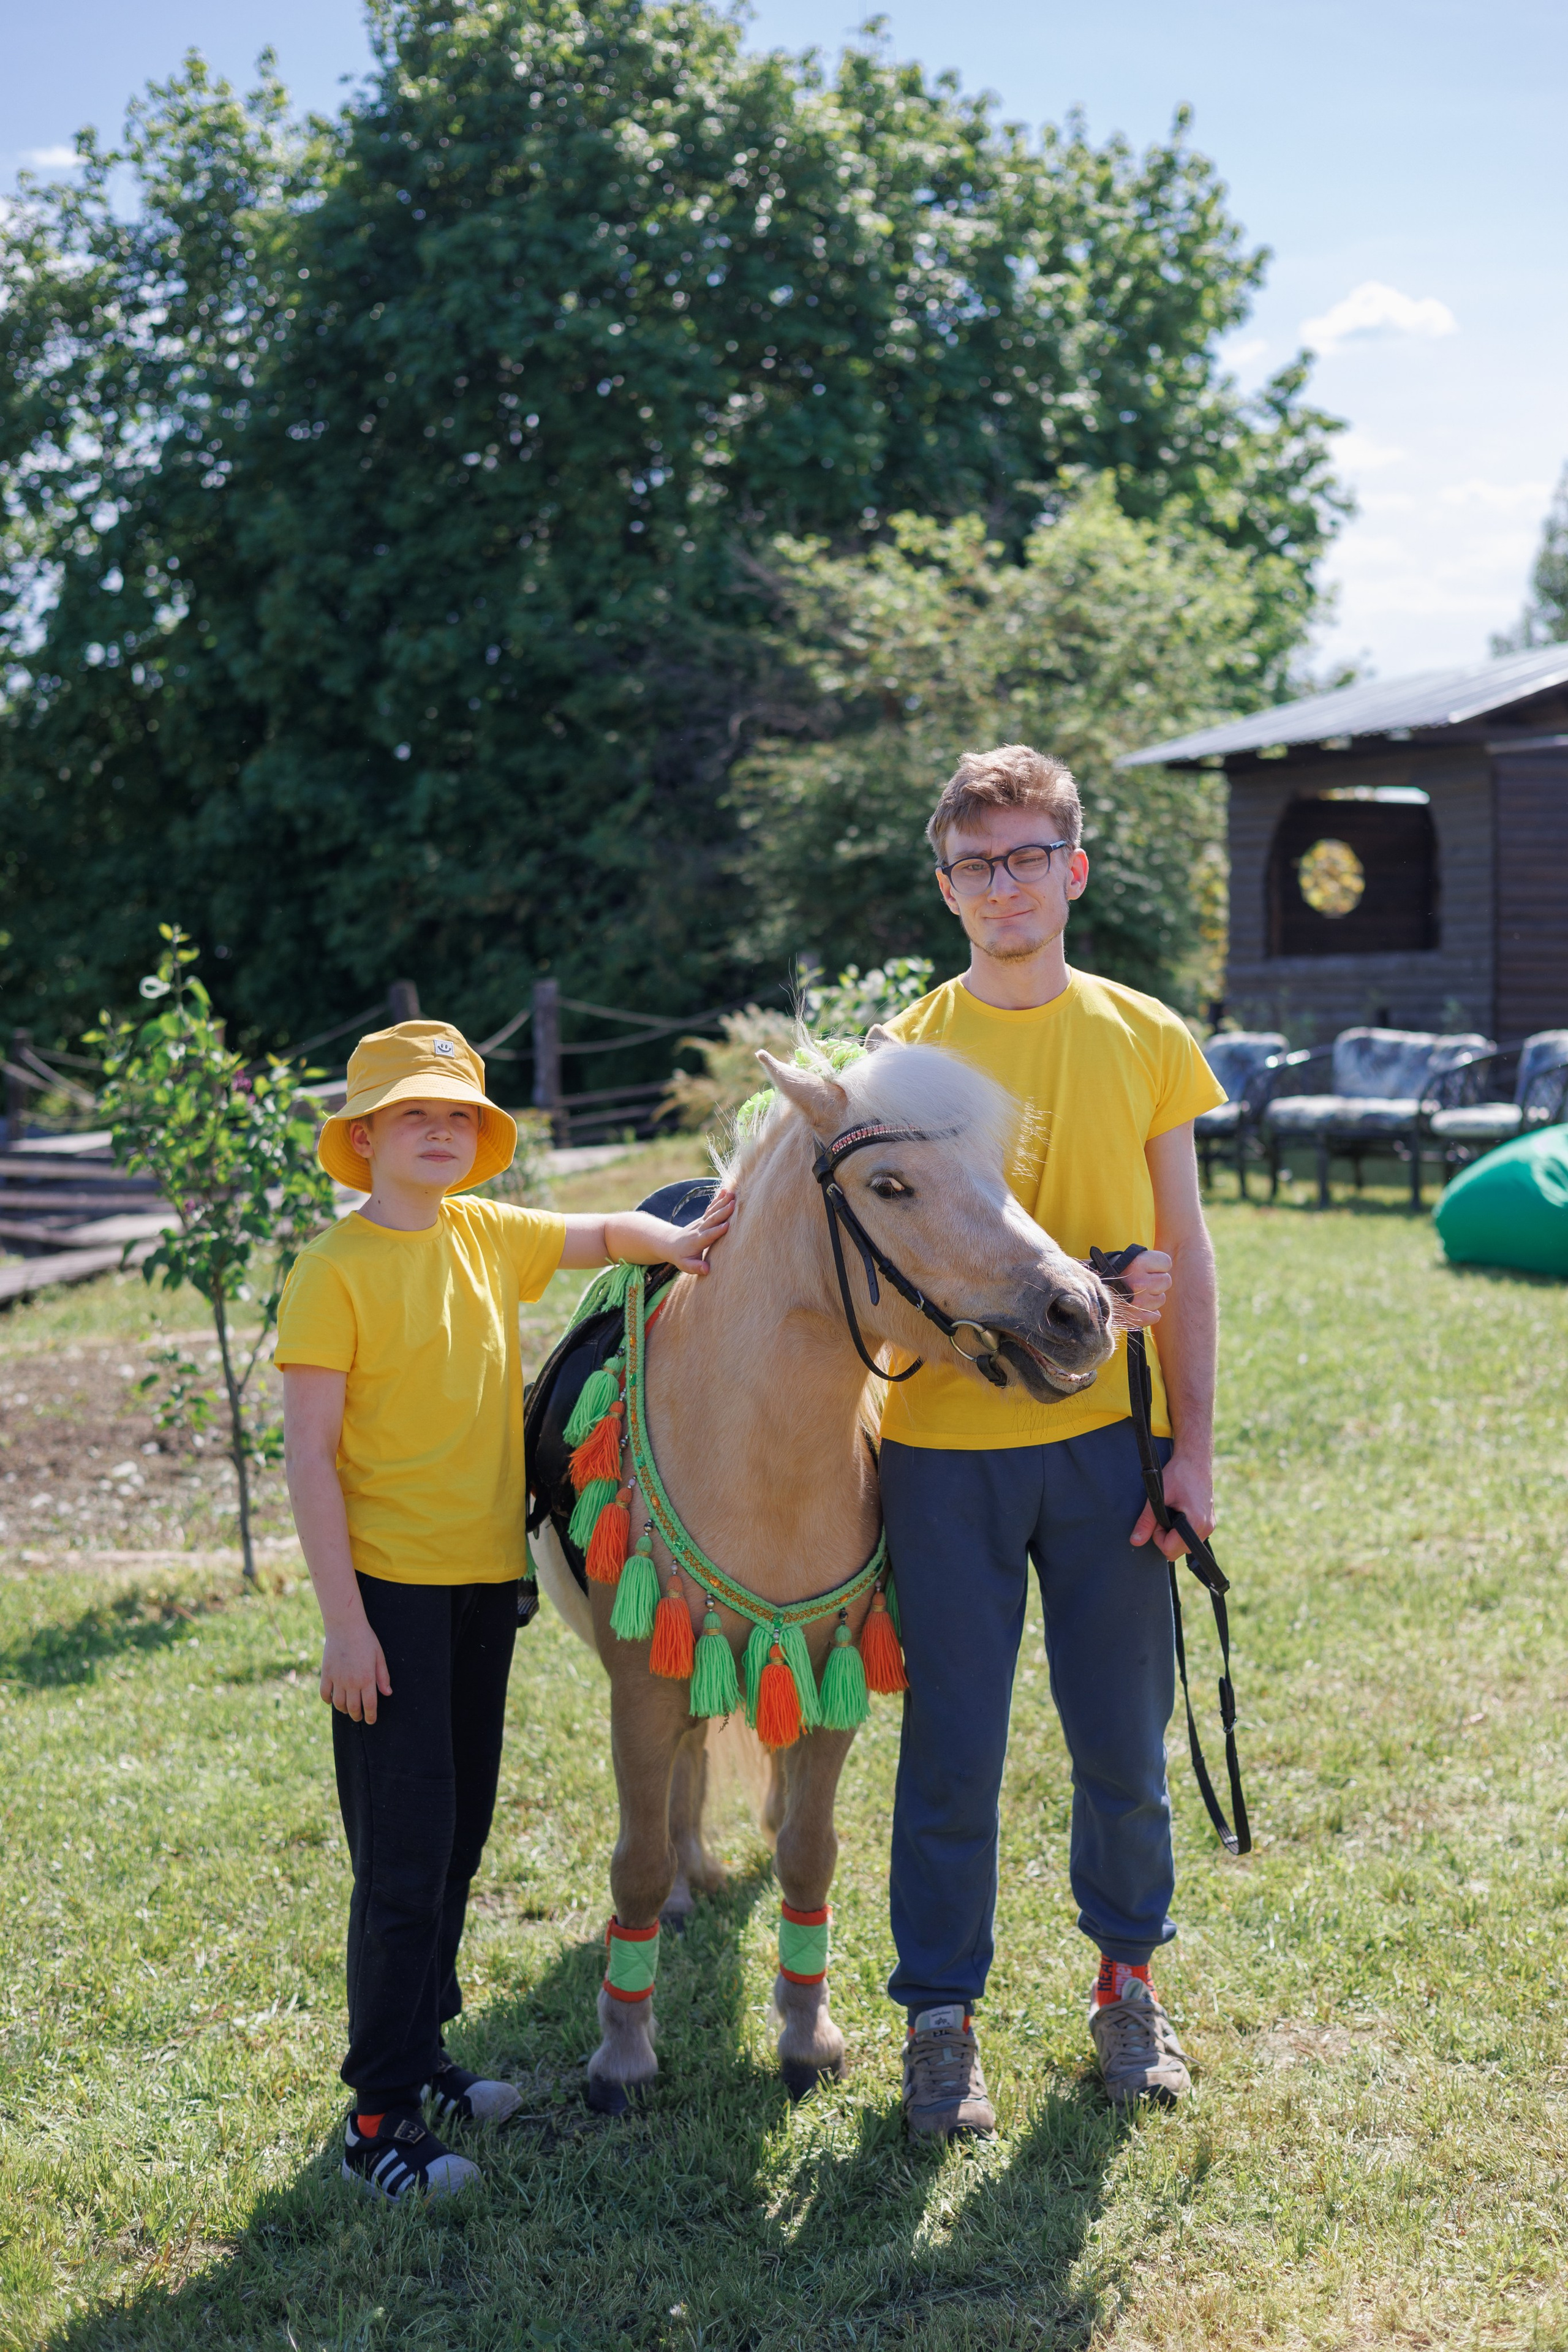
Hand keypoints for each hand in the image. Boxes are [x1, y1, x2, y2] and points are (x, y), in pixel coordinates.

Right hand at [320, 1619, 392, 1721]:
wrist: (345, 1626)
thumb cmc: (366, 1639)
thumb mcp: (379, 1656)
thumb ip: (383, 1676)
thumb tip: (387, 1693)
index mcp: (367, 1679)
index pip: (369, 1705)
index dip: (370, 1716)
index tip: (371, 1721)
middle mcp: (351, 1682)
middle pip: (353, 1708)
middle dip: (357, 1716)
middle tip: (359, 1717)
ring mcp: (337, 1679)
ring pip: (339, 1704)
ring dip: (344, 1710)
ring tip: (347, 1710)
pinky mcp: (326, 1674)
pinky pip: (324, 1693)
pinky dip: (328, 1700)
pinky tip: (332, 1701)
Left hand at [617, 1188, 735, 1274]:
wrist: (670, 1244)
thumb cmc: (681, 1257)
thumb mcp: (685, 1265)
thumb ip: (695, 1267)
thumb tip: (706, 1270)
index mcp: (697, 1241)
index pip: (708, 1235)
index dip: (717, 1231)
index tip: (728, 1225)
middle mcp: (699, 1229)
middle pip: (712, 1219)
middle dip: (722, 1212)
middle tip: (733, 1204)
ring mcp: (701, 1222)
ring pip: (712, 1211)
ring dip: (722, 1202)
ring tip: (732, 1194)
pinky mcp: (702, 1218)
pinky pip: (711, 1208)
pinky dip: (718, 1200)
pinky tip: (725, 1191)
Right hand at [1115, 1248, 1171, 1328]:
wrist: (1086, 1292)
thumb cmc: (1109, 1273)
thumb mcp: (1126, 1259)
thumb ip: (1147, 1261)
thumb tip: (1166, 1270)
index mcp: (1137, 1263)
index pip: (1166, 1262)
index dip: (1158, 1265)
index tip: (1148, 1267)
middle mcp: (1139, 1282)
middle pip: (1166, 1281)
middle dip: (1156, 1282)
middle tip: (1142, 1282)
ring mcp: (1138, 1302)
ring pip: (1161, 1299)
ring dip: (1152, 1297)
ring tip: (1136, 1294)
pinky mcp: (1135, 1318)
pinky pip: (1155, 1316)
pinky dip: (1149, 1313)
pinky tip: (1137, 1307)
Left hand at [1130, 1451, 1214, 1562]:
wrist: (1195, 1460)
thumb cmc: (1178, 1474)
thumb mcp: (1158, 1496)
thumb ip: (1146, 1521)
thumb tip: (1135, 1541)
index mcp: (1196, 1523)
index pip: (1170, 1549)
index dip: (1158, 1536)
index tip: (1158, 1518)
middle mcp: (1206, 1528)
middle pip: (1177, 1551)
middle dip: (1165, 1536)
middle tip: (1164, 1513)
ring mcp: (1210, 1527)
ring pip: (1184, 1546)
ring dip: (1173, 1534)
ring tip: (1172, 1511)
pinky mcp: (1209, 1523)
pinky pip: (1191, 1538)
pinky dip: (1182, 1530)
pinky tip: (1180, 1513)